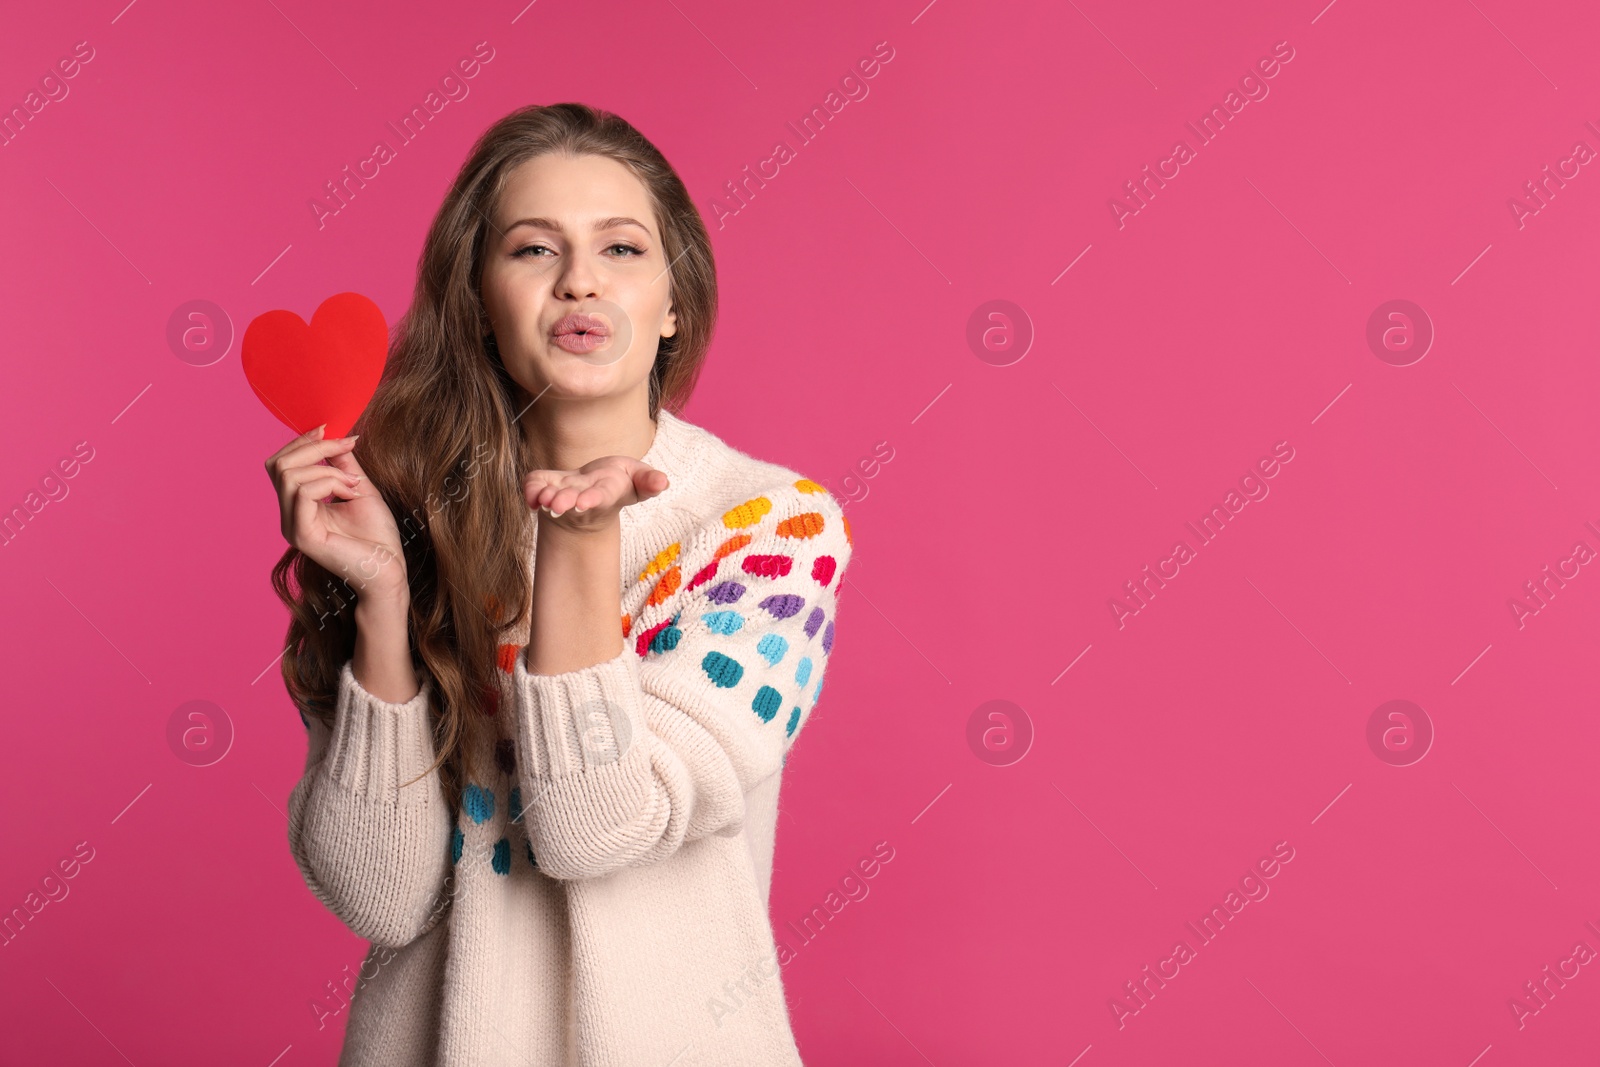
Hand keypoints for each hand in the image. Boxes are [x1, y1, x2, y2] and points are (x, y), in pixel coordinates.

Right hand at [265, 425, 406, 599]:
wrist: (390, 568)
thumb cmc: (377, 535)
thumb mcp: (358, 487)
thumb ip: (341, 463)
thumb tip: (333, 434)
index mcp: (298, 506)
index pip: (281, 464)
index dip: (302, 441)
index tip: (330, 429)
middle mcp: (289, 516)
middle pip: (279, 465)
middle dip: (313, 447)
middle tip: (346, 449)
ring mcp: (293, 527)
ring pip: (290, 476)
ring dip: (328, 469)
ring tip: (353, 484)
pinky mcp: (302, 536)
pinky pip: (302, 493)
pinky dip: (329, 483)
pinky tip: (350, 492)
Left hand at [523, 455, 668, 532]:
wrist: (589, 495)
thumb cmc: (617, 482)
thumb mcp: (638, 479)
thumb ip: (649, 480)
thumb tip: (664, 481)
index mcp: (605, 495)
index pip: (600, 498)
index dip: (592, 499)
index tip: (584, 502)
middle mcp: (580, 499)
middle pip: (572, 503)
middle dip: (564, 502)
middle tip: (557, 503)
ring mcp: (561, 495)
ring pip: (550, 498)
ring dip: (545, 498)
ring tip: (543, 497)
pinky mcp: (544, 488)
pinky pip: (533, 488)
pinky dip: (529, 489)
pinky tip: (531, 493)